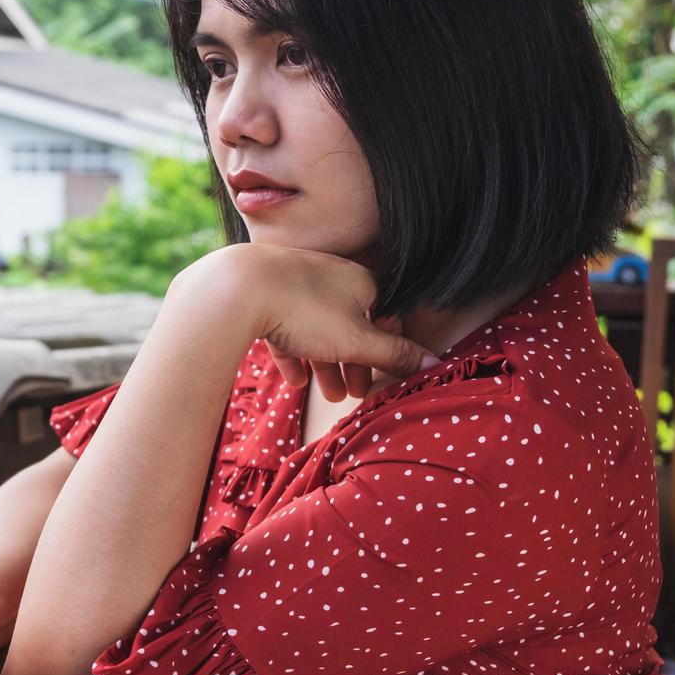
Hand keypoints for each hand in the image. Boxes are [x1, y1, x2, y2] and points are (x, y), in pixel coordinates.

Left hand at [229, 244, 439, 401]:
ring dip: (325, 365)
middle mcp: (330, 278)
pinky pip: (284, 329)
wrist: (241, 288)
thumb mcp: (358, 340)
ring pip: (317, 331)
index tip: (385, 374)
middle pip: (350, 327)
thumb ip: (395, 354)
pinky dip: (293, 355)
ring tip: (327, 396)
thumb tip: (433, 363)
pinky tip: (294, 380)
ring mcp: (295, 286)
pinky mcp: (265, 298)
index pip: (384, 315)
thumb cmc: (306, 310)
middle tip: (355, 394)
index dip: (387, 348)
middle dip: (354, 364)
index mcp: (360, 281)